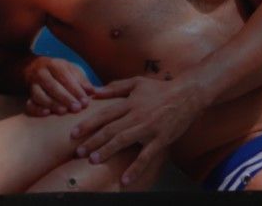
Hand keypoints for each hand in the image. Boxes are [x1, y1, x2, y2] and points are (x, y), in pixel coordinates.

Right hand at [23, 56, 96, 115]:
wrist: (32, 67)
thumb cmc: (57, 71)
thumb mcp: (69, 70)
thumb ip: (81, 80)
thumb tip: (92, 91)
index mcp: (54, 65)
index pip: (65, 77)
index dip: (76, 90)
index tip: (85, 102)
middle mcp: (42, 73)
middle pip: (53, 86)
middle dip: (65, 98)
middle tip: (77, 109)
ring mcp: (33, 84)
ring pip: (40, 95)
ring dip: (52, 104)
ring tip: (63, 112)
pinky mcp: (27, 95)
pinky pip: (29, 104)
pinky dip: (36, 109)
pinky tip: (46, 113)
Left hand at [72, 75, 200, 186]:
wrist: (187, 94)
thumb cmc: (160, 88)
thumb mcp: (137, 82)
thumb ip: (115, 87)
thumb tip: (95, 91)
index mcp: (130, 102)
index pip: (104, 114)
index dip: (88, 124)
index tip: (73, 133)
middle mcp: (136, 115)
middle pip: (110, 129)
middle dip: (92, 141)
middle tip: (78, 152)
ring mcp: (149, 128)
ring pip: (124, 141)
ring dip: (107, 152)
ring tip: (93, 160)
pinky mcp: (160, 139)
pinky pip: (146, 156)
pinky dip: (135, 168)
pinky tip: (125, 180)